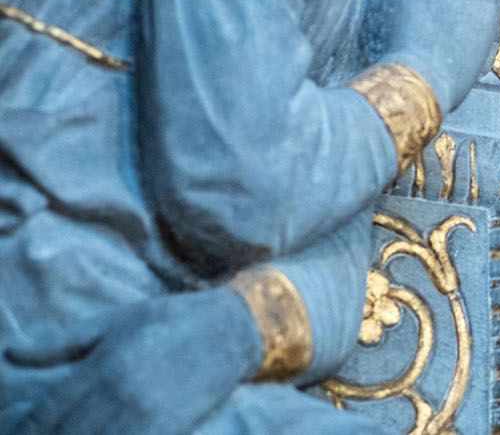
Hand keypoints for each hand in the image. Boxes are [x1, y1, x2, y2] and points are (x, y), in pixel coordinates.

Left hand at [9, 287, 258, 434]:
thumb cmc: (171, 319)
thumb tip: (10, 352)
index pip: (46, 415)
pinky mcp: (169, 429)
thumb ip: (62, 342)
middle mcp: (118, 395)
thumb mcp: (116, 320)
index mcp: (101, 365)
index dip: (26, 432)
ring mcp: (145, 416)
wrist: (234, 328)